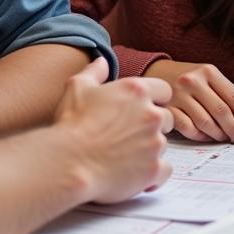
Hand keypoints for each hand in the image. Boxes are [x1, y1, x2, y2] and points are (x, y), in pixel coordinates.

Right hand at [54, 57, 172, 202]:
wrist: (67, 163)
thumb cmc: (71, 124)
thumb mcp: (77, 87)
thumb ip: (95, 72)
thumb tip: (103, 62)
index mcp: (137, 91)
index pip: (164, 90)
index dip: (154, 100)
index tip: (139, 110)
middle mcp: (152, 115)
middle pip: (167, 118)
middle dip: (153, 125)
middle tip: (130, 135)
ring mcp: (155, 143)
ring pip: (163, 144)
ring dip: (149, 148)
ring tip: (124, 155)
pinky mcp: (154, 169)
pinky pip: (165, 170)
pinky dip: (153, 172)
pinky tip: (135, 172)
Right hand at [145, 59, 233, 142]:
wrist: (155, 73)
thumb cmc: (190, 79)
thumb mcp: (212, 81)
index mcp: (209, 71)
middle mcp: (193, 81)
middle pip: (222, 111)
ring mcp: (178, 95)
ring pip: (206, 122)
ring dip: (219, 135)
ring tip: (224, 138)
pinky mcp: (167, 109)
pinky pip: (189, 129)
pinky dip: (201, 137)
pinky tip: (206, 137)